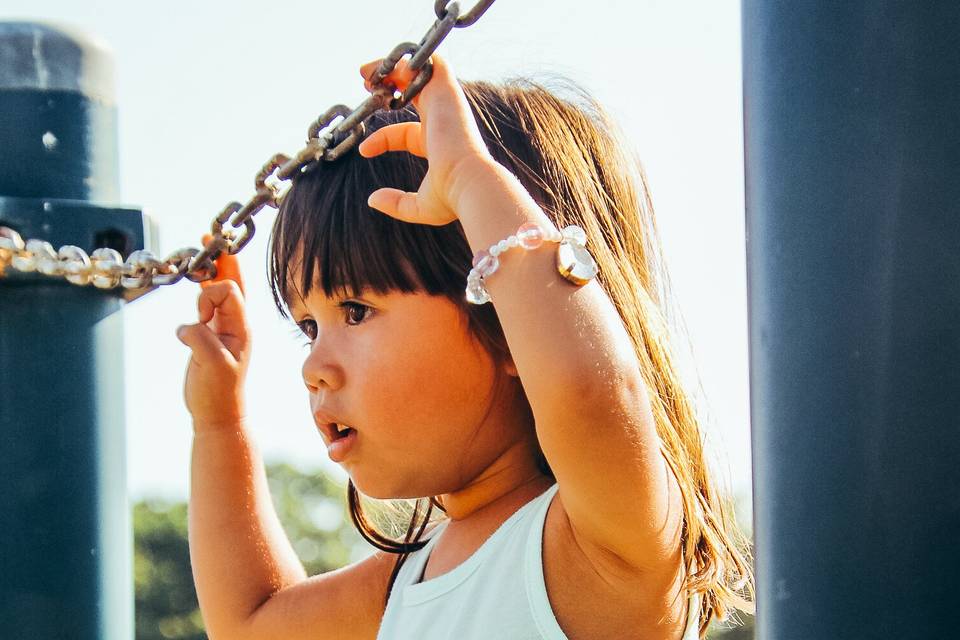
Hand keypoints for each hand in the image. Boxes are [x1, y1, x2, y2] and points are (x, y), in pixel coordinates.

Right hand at [175, 235, 250, 432]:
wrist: (217, 414)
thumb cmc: (219, 392)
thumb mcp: (211, 366)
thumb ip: (201, 341)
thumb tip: (188, 326)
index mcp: (241, 327)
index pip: (229, 292)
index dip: (210, 296)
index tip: (200, 316)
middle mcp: (234, 324)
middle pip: (230, 282)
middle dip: (220, 259)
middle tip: (209, 237)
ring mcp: (222, 329)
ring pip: (217, 292)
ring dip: (207, 275)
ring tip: (200, 254)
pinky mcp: (209, 336)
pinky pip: (205, 307)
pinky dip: (198, 296)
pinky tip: (193, 292)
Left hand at [357, 52, 494, 225]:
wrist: (470, 183)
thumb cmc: (451, 197)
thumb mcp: (419, 207)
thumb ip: (396, 203)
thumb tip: (373, 200)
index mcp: (439, 144)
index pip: (405, 133)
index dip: (382, 139)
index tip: (364, 151)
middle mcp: (443, 121)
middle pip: (414, 94)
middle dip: (390, 84)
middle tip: (365, 82)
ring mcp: (446, 104)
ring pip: (421, 73)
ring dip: (393, 67)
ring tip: (366, 70)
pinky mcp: (447, 92)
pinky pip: (431, 61)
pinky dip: (410, 58)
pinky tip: (385, 64)